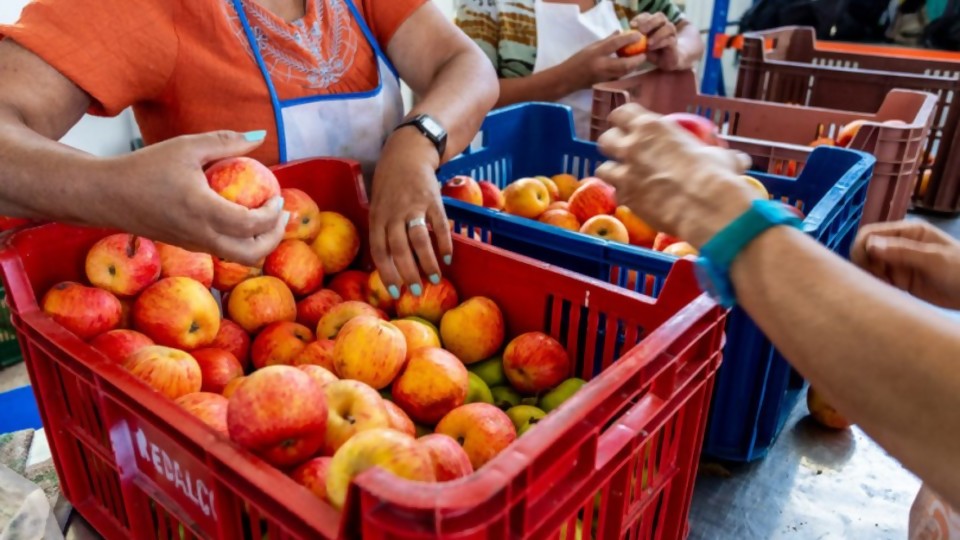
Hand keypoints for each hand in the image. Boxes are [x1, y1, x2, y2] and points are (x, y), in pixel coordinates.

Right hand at [102, 131, 286, 264]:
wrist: (105, 194)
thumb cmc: (144, 167)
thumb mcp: (186, 147)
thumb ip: (224, 141)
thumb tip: (259, 137)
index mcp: (203, 212)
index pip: (251, 225)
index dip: (273, 215)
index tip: (278, 196)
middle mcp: (201, 236)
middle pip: (251, 254)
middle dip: (274, 238)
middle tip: (282, 216)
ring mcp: (193, 245)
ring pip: (238, 258)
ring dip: (259, 243)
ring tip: (268, 219)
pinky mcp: (186, 246)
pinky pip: (222, 251)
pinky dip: (240, 240)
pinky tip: (241, 218)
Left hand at [369, 128, 453, 297]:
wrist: (407, 153)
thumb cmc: (390, 186)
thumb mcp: (378, 207)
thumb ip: (382, 232)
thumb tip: (389, 266)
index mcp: (378, 218)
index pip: (380, 250)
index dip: (387, 273)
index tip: (396, 292)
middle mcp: (394, 214)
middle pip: (399, 249)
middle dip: (408, 273)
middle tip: (417, 290)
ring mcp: (414, 206)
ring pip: (419, 240)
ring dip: (428, 262)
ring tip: (435, 278)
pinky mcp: (433, 200)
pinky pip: (439, 226)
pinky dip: (444, 243)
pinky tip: (447, 258)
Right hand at [558, 32, 650, 91]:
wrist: (568, 79)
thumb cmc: (577, 61)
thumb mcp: (590, 47)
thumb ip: (606, 40)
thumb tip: (620, 32)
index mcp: (596, 53)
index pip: (615, 44)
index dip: (628, 39)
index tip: (638, 35)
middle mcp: (601, 66)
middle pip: (625, 63)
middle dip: (637, 59)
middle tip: (644, 53)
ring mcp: (604, 77)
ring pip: (624, 72)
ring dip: (634, 65)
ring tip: (639, 58)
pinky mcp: (605, 84)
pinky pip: (620, 76)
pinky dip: (627, 71)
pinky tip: (629, 66)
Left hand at [595, 103, 753, 246]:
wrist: (706, 206)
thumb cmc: (716, 174)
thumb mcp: (721, 157)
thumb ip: (722, 156)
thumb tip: (741, 161)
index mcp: (653, 127)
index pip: (622, 113)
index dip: (622, 120)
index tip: (627, 126)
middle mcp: (633, 146)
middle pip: (605, 139)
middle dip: (612, 145)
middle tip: (623, 153)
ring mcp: (626, 172)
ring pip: (603, 167)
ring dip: (613, 172)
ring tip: (625, 178)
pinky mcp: (625, 197)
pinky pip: (615, 193)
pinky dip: (623, 195)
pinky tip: (635, 198)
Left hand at [630, 13, 682, 69]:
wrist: (666, 61)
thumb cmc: (651, 51)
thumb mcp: (639, 45)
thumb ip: (633, 39)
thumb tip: (620, 35)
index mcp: (654, 22)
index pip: (647, 15)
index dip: (639, 18)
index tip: (631, 25)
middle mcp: (664, 25)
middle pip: (660, 17)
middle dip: (649, 23)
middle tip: (640, 31)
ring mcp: (671, 33)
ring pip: (668, 27)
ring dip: (656, 34)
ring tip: (647, 42)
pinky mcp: (674, 43)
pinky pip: (669, 40)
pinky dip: (660, 43)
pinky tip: (652, 48)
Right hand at [851, 220, 959, 308]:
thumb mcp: (934, 259)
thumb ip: (902, 252)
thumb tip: (869, 245)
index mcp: (906, 232)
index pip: (870, 234)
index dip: (863, 249)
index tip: (869, 267)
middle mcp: (898, 245)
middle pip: (865, 250)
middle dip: (864, 264)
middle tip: (878, 280)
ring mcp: (898, 263)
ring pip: (869, 266)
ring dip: (868, 277)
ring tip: (884, 288)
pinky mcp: (900, 281)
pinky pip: (878, 281)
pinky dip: (875, 286)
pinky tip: (885, 293)